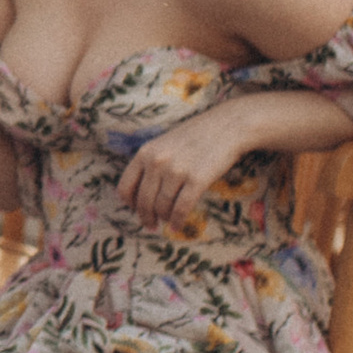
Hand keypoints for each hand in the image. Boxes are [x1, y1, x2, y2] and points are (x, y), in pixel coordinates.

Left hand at [117, 101, 249, 228]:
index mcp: (145, 152)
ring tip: (169, 222)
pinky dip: (178, 221)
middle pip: (143, 201)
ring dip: (164, 219)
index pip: (125, 187)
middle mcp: (157, 162)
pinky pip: (181, 209)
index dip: (130, 204)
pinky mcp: (197, 180)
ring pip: (162, 207)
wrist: (227, 126)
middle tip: (151, 225)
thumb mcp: (164, 144)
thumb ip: (151, 164)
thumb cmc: (196, 136)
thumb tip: (141, 195)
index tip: (136, 211)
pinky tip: (178, 226)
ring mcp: (176, 171)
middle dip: (146, 217)